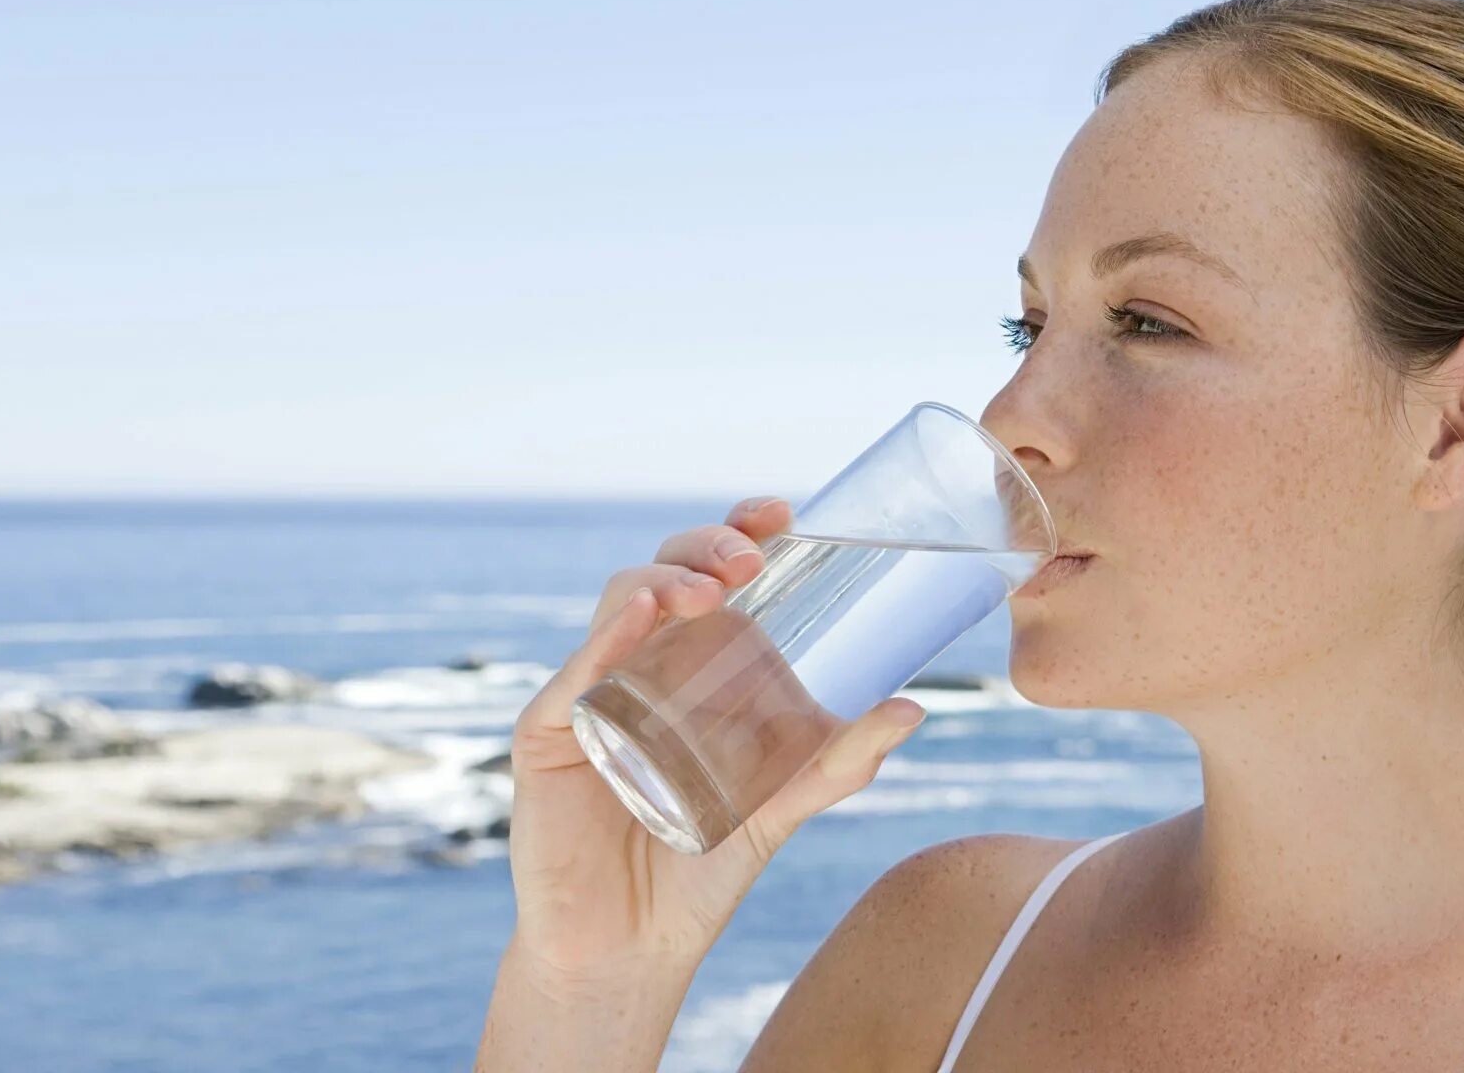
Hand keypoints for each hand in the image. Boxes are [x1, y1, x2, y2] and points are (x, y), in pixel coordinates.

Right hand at [501, 495, 926, 985]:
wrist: (632, 950)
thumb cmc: (700, 869)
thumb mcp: (781, 808)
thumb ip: (838, 761)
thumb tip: (913, 708)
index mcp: (693, 666)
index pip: (712, 576)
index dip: (740, 533)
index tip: (783, 513)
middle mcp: (641, 665)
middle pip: (666, 573)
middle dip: (707, 546)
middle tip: (750, 559)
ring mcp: (593, 693)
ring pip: (618, 605)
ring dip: (665, 581)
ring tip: (707, 590)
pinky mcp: (550, 735)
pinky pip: (575, 675)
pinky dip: (606, 638)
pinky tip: (639, 616)